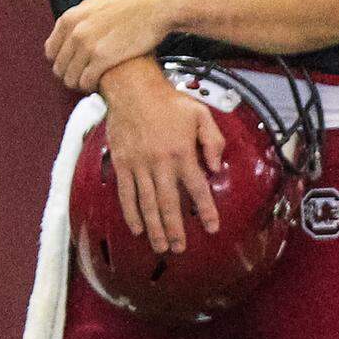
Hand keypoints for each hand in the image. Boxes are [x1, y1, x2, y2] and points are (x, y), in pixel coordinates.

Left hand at [46, 0, 172, 91]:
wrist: (156, 7)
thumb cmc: (132, 5)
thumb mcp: (96, 4)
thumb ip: (79, 20)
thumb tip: (71, 33)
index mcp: (71, 18)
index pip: (51, 50)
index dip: (62, 62)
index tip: (73, 66)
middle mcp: (75, 32)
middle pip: (59, 67)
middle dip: (71, 75)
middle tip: (85, 76)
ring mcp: (87, 46)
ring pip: (71, 78)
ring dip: (81, 83)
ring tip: (94, 81)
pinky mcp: (103, 58)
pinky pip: (87, 81)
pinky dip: (92, 86)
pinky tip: (102, 82)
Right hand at [101, 60, 225, 253]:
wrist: (133, 90)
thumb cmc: (169, 101)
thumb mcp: (200, 114)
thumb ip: (213, 140)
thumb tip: (216, 167)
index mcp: (182, 152)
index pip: (197, 188)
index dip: (206, 210)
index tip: (212, 227)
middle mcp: (160, 163)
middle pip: (169, 203)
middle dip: (175, 229)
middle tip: (180, 248)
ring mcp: (138, 166)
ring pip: (147, 204)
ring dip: (154, 228)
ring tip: (161, 247)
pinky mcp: (122, 164)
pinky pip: (126, 195)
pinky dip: (131, 214)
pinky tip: (137, 229)